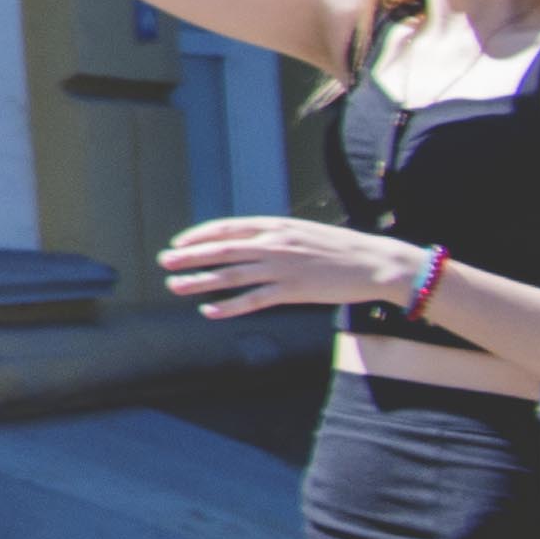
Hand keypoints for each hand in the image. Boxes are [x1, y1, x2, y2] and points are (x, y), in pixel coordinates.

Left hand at [163, 212, 395, 318]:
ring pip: (231, 275)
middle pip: (222, 250)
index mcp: (275, 226)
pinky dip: (229, 306)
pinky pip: (254, 300)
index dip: (199, 235)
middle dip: (189, 256)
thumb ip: (273, 235)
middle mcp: (274, 244)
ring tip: (176, 286)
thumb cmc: (339, 247)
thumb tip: (246, 241)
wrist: (374, 262)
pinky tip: (209, 311)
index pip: (227, 228)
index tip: (178, 242)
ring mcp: (282, 268)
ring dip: (200, 281)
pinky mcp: (293, 291)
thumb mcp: (301, 231)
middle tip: (165, 262)